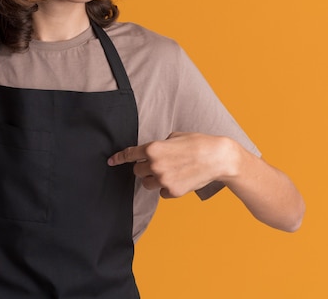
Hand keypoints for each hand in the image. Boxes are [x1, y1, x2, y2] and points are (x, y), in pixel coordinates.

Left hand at [107, 132, 235, 197]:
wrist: (218, 158)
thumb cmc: (198, 143)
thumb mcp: (174, 136)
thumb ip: (159, 145)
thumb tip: (153, 152)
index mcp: (152, 148)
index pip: (130, 154)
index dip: (118, 158)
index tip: (110, 161)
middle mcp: (154, 165)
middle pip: (137, 171)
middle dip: (145, 168)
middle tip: (159, 164)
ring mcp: (163, 180)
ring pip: (147, 183)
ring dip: (154, 179)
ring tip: (171, 172)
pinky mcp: (173, 192)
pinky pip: (161, 192)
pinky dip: (166, 188)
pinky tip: (179, 179)